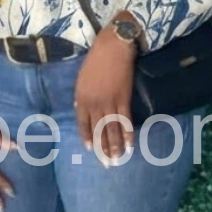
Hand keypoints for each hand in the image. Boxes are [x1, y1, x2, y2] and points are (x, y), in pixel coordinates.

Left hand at [74, 19, 138, 160]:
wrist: (112, 48)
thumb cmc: (95, 60)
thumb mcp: (81, 78)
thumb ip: (82, 95)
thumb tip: (81, 108)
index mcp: (82, 99)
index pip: (83, 124)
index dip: (87, 137)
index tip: (89, 149)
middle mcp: (94, 104)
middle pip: (98, 131)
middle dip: (102, 148)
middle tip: (106, 164)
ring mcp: (109, 103)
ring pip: (112, 129)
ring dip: (115, 146)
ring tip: (117, 159)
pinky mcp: (124, 99)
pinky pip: (125, 121)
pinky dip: (128, 134)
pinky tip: (130, 145)